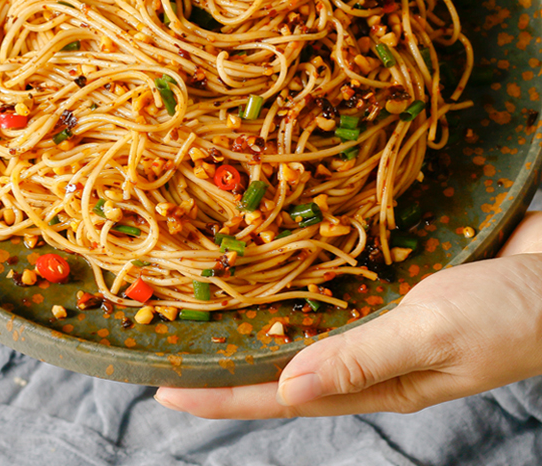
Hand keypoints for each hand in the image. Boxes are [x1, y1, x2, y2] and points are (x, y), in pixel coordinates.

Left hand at [154, 211, 541, 417]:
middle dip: (226, 366)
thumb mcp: (432, 336)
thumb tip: (287, 387)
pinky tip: (275, 279)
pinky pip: (332, 299)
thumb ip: (361, 360)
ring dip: (257, 329)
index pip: (283, 395)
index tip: (166, 393)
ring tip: (208, 321)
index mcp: (378, 382)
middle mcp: (370, 358)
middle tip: (170, 354)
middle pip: (283, 367)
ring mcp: (380, 326)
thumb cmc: (508, 313)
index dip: (223, 395)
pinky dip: (296, 294)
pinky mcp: (391, 294)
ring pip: (304, 332)